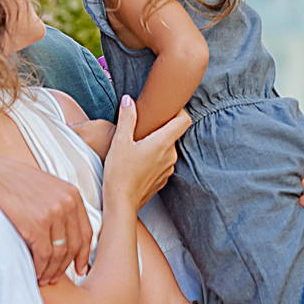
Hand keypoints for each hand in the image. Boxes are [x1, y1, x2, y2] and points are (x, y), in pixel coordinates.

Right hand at [0, 152, 93, 283]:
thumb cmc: (11, 183)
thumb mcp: (44, 188)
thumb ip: (58, 205)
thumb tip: (66, 231)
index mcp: (71, 195)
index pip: (85, 233)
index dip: (83, 255)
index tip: (80, 269)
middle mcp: (66, 203)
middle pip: (73, 246)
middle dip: (65, 266)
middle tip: (55, 278)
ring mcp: (52, 213)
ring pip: (59, 254)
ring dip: (51, 271)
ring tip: (43, 279)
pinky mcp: (36, 224)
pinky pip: (43, 255)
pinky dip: (39, 268)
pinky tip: (33, 273)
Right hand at [103, 95, 188, 212]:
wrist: (121, 203)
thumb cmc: (119, 173)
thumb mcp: (119, 142)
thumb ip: (127, 118)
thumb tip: (129, 100)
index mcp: (163, 143)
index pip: (184, 120)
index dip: (178, 111)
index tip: (167, 108)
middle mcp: (170, 156)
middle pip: (173, 134)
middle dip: (160, 128)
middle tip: (143, 126)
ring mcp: (168, 169)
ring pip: (167, 149)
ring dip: (156, 144)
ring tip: (137, 145)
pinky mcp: (162, 179)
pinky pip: (162, 162)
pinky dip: (154, 157)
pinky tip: (138, 160)